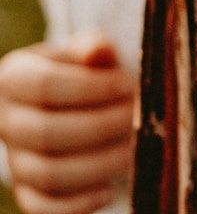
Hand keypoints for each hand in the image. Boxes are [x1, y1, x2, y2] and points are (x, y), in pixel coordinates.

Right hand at [0, 32, 133, 213]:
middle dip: (100, 127)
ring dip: (97, 165)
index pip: (45, 86)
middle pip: (46, 132)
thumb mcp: (90, 51)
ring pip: (48, 174)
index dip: (91, 88)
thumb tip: (99, 50)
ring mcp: (15, 161)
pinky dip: (79, 203)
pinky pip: (45, 208)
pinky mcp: (27, 193)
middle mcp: (6, 121)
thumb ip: (95, 47)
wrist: (77, 102)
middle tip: (136, 118)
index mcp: (15, 77)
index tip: (128, 85)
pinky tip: (110, 188)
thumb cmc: (86, 70)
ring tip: (132, 149)